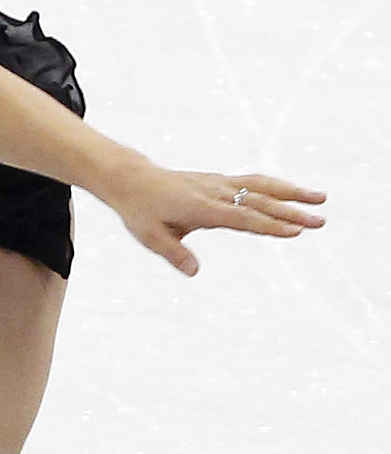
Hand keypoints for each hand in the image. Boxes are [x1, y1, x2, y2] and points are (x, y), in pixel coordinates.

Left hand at [96, 163, 324, 275]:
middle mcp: (214, 192)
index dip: (268, 225)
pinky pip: (254, 181)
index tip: (294, 232)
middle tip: (319, 222)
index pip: (241, 218)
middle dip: (291, 213)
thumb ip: (173, 253)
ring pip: (262, 186)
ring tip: (321, 199)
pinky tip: (297, 193)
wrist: (132, 180)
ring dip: (292, 192)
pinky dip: (277, 185)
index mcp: (200, 208)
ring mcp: (220, 183)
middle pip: (258, 202)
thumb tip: (194, 273)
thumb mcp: (149, 236)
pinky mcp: (221, 180)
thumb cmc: (140, 211)